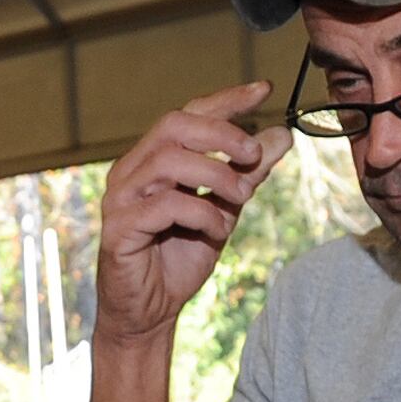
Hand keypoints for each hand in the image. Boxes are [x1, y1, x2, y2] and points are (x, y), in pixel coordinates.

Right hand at [92, 82, 291, 344]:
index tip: (265, 90)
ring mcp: (121, 198)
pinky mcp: (119, 229)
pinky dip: (202, 213)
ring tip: (240, 197)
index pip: (189, 114)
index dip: (227, 100)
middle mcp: (132, 170)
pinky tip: (218, 230)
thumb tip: (282, 136)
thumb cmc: (179, 258)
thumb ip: (247, 174)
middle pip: (174, 126)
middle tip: (253, 154)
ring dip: (215, 175)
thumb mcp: (224, 209)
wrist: (150, 311)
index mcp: (154, 159)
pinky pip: (165, 206)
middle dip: (220, 133)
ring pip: (169, 161)